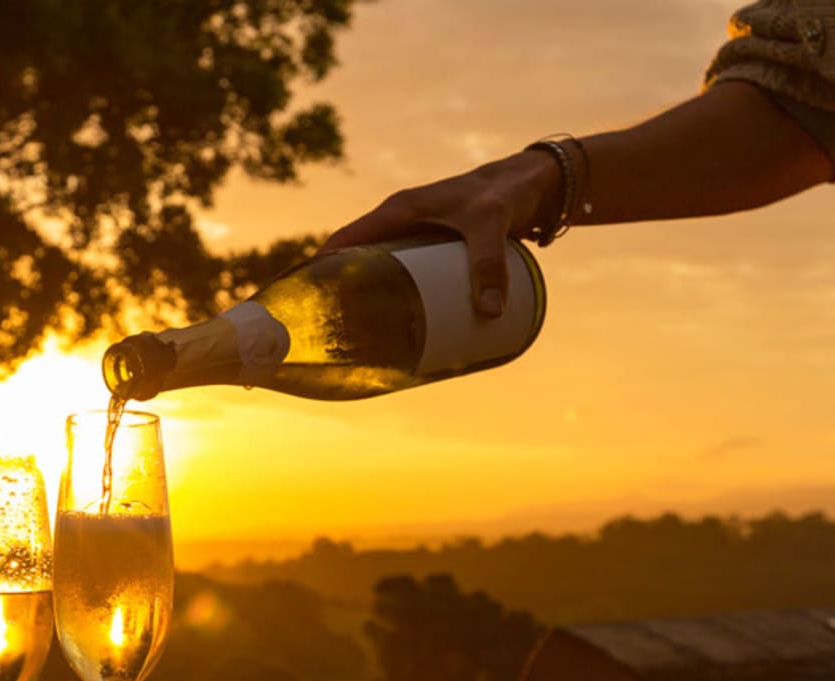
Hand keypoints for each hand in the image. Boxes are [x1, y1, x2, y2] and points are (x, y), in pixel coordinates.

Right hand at [319, 149, 562, 316]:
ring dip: (367, 302)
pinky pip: (404, 279)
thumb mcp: (493, 225)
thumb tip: (488, 313)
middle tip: (333, 336)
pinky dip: (394, 301)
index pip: (345, 242)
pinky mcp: (433, 254)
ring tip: (359, 343)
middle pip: (356, 264)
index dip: (319, 270)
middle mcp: (399, 225)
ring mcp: (416, 240)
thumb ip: (489, 266)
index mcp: (397, 212)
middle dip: (340, 296)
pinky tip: (395, 330)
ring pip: (380, 275)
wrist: (534, 183)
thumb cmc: (505, 193)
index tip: (300, 304)